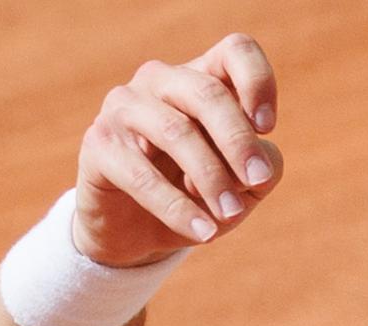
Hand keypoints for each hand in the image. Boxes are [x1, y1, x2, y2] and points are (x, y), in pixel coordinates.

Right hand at [73, 33, 283, 267]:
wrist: (137, 232)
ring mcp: (124, 108)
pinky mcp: (98, 144)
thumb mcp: (244, 188)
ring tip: (230, 214)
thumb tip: (255, 167)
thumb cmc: (198, 197)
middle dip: (238, 140)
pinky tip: (203, 232)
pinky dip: (177, 207)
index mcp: (202, 80)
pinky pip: (142, 175)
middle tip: (257, 179)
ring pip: (176, 131)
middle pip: (207, 92)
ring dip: (211, 178)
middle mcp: (160, 82)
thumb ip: (263, 170)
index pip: (235, 52)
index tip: (268, 127)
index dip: (257, 82)